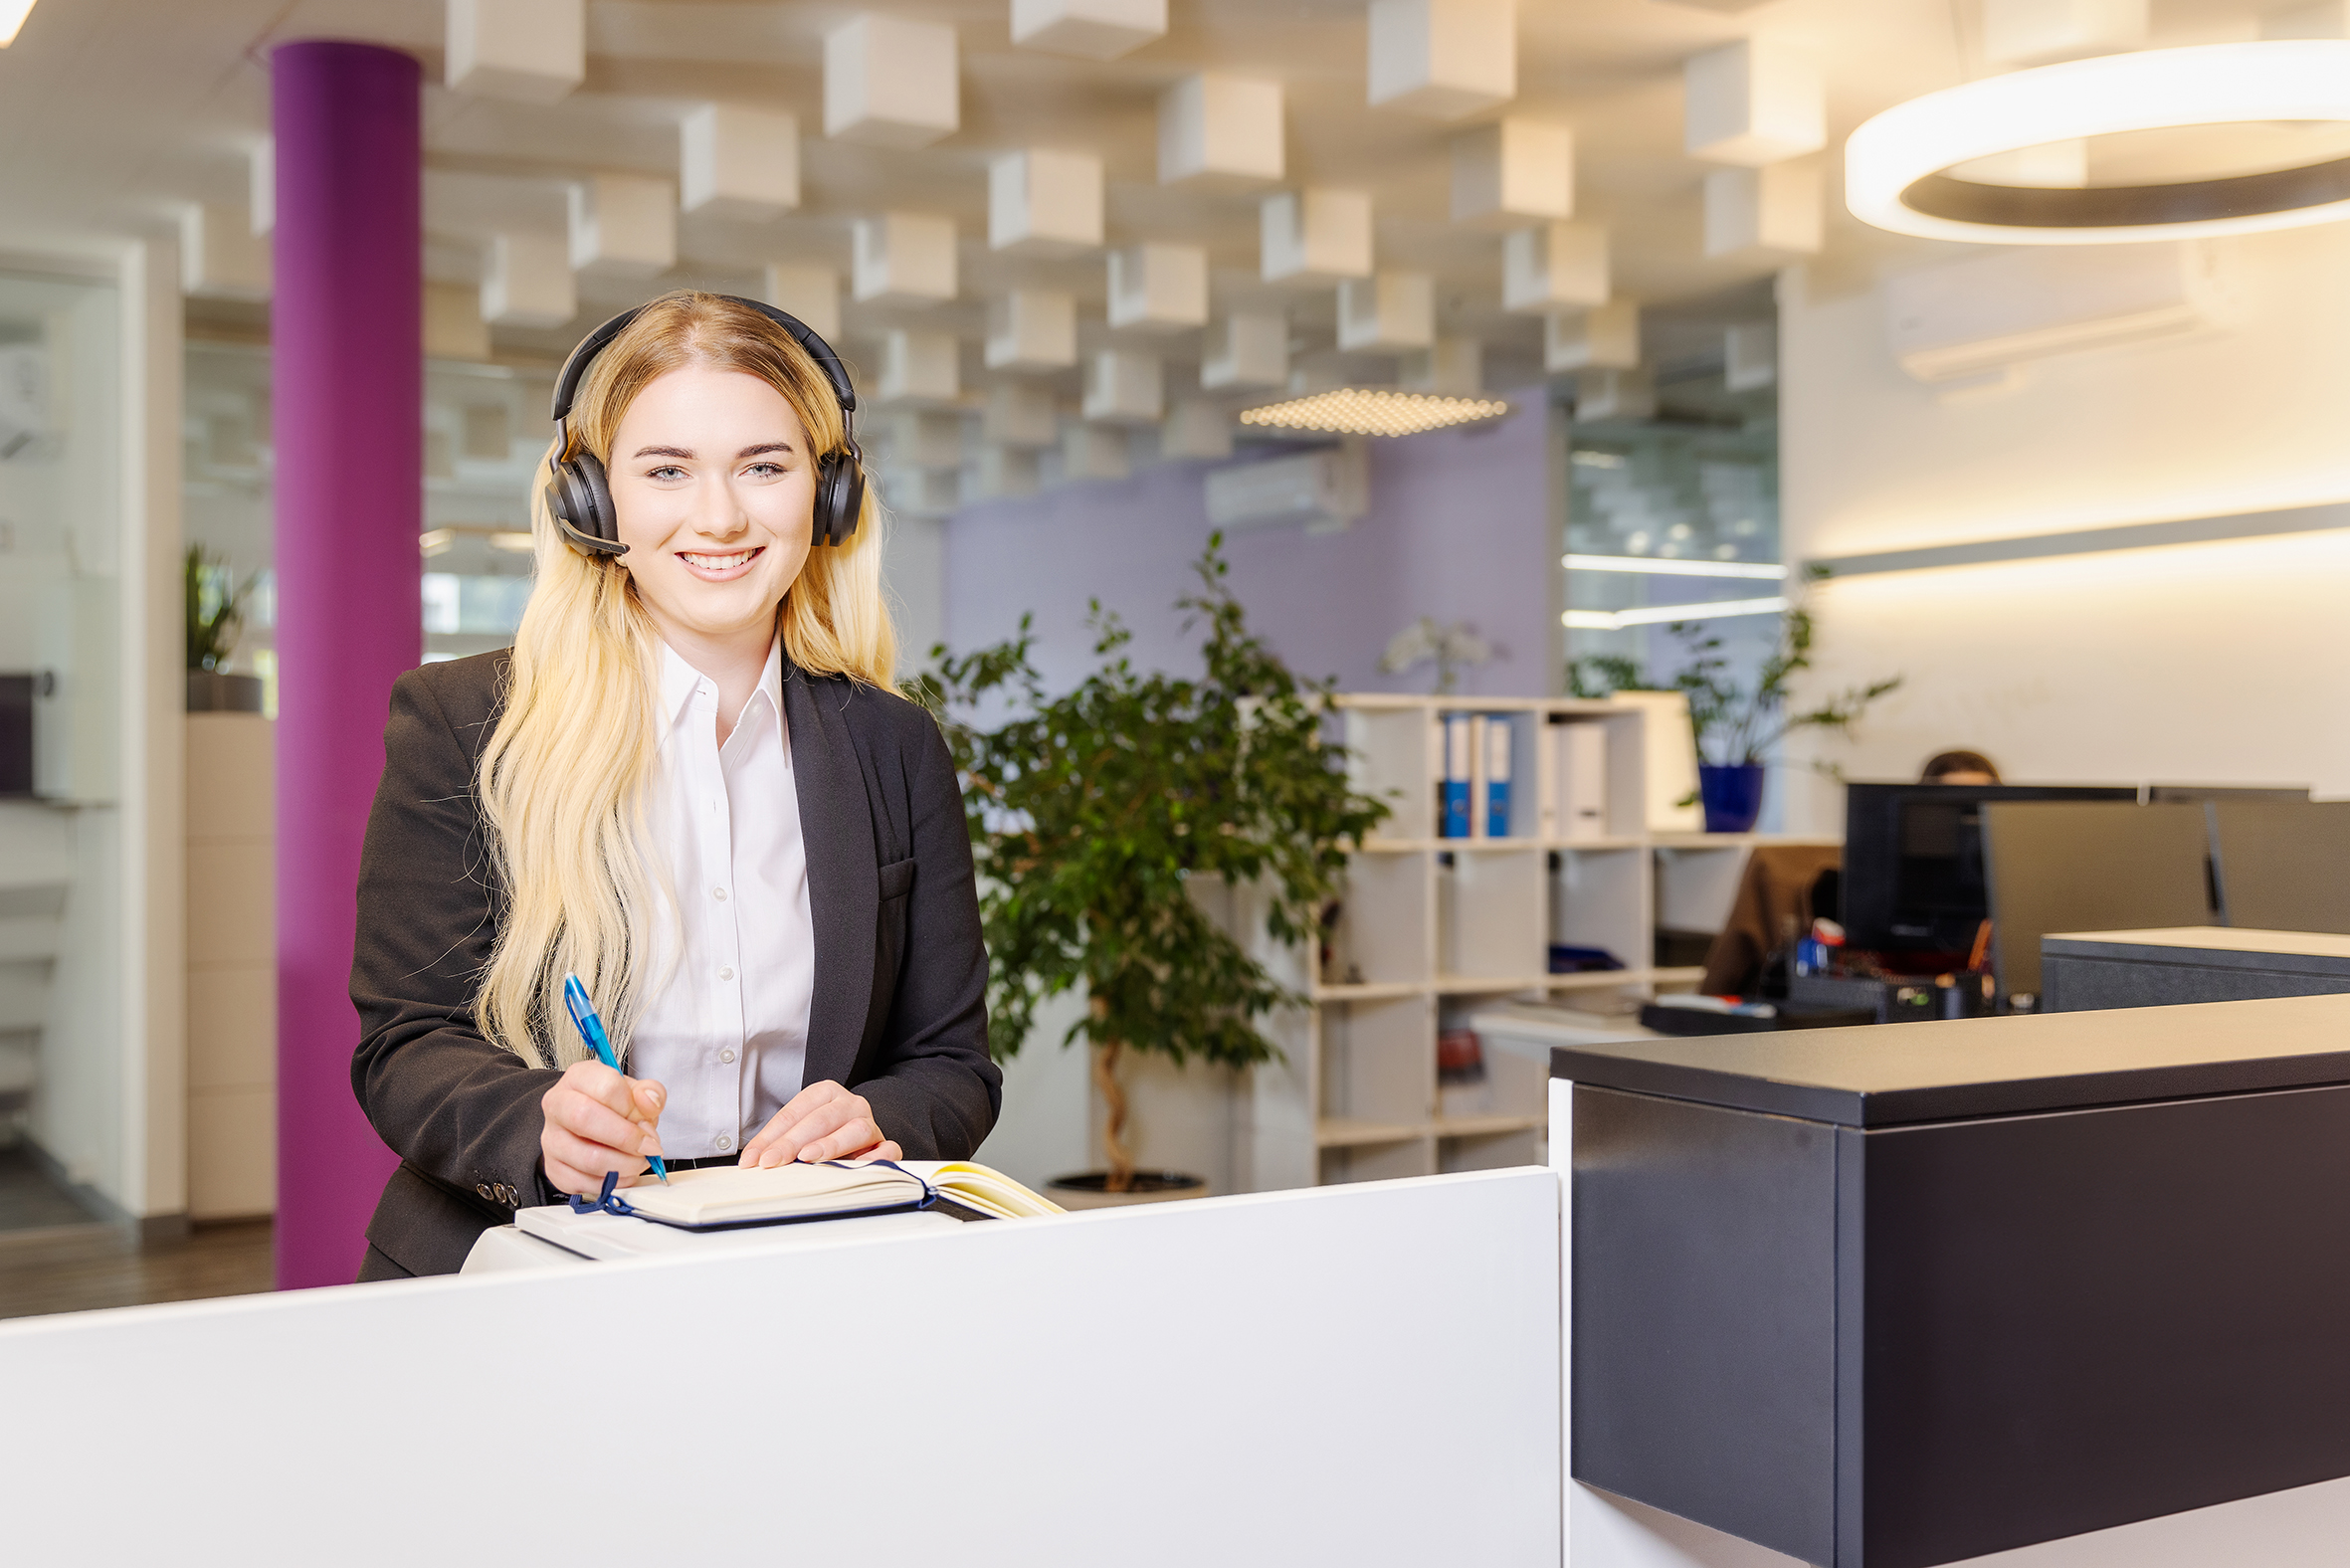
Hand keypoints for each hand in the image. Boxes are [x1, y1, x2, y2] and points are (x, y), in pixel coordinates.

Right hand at [540, 1060, 666, 1195]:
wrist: (588, 1125)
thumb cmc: (612, 1106)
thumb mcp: (635, 1091)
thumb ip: (649, 1092)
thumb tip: (649, 1101)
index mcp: (578, 1078)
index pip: (605, 1087)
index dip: (632, 1107)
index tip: (645, 1119)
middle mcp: (557, 1105)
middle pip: (584, 1118)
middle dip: (626, 1138)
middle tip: (647, 1146)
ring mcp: (551, 1139)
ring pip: (587, 1157)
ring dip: (624, 1164)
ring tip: (638, 1161)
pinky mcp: (554, 1169)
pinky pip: (583, 1183)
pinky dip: (611, 1183)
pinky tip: (623, 1173)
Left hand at [741, 1080, 900, 1167]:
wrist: (861, 1133)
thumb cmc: (823, 1133)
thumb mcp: (798, 1130)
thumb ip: (778, 1142)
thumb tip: (751, 1162)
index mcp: (825, 1093)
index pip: (794, 1113)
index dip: (771, 1136)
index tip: (754, 1159)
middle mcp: (850, 1104)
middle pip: (820, 1119)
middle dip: (792, 1142)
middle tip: (771, 1161)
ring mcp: (870, 1123)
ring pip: (856, 1129)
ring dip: (831, 1144)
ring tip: (808, 1157)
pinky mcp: (885, 1144)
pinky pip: (888, 1149)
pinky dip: (877, 1157)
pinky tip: (858, 1167)